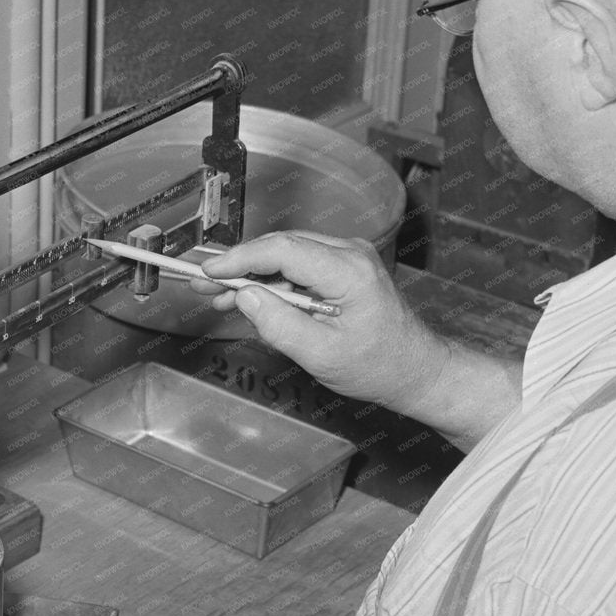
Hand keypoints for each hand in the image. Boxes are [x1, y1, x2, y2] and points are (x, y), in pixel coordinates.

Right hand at [189, 231, 448, 413]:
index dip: (239, 259)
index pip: (282, 250)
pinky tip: (247, 298)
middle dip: (237, 265)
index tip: (209, 273)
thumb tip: (244, 296)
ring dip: (250, 274)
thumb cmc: (378, 365)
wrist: (414, 369)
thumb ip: (279, 324)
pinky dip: (269, 280)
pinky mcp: (341, 267)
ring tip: (217, 296)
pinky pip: (296, 264)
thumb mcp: (320, 354)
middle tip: (202, 283)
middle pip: (279, 246)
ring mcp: (346, 257)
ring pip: (284, 254)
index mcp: (348, 271)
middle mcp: (349, 254)